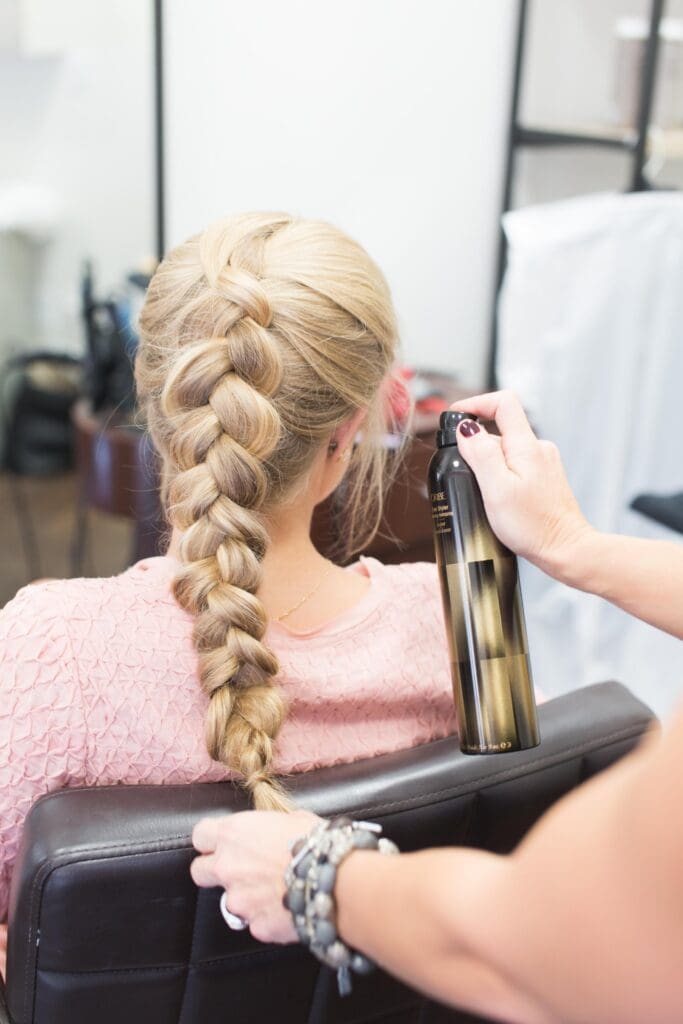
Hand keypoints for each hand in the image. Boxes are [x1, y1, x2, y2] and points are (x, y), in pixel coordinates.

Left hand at [191, 809, 320, 943]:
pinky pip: (255, 922)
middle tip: (239, 869)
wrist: (335, 879)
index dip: (211, 839)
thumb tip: (273, 832)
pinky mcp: (256, 926)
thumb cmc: (318, 843)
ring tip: (275, 891)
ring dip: (246, 897)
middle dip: (214, 871)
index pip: (200, 834)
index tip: (222, 841)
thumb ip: (269, 827)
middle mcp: (228, 866)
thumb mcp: (292, 819)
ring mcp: (239, 900)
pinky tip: (287, 907)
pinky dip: (268, 916)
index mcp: (234, 834)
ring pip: (230, 901)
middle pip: (199, 871)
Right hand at [451, 391, 592, 577]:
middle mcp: (538, 449)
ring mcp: (543, 463)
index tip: (456, 417)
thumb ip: (480, 454)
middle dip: (477, 446)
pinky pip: (516, 466)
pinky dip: (501, 476)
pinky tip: (499, 500)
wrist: (566, 550)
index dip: (476, 404)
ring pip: (506, 451)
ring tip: (485, 495)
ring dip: (488, 465)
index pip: (503, 402)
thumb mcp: (497, 489)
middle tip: (466, 475)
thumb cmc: (533, 526)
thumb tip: (465, 429)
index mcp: (526, 446)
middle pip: (500, 429)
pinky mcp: (544, 479)